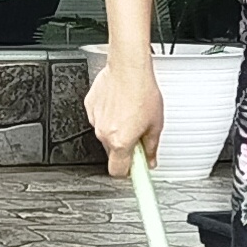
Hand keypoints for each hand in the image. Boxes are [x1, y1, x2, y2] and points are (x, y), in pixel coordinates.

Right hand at [82, 51, 163, 178]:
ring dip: (118, 130)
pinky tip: (121, 104)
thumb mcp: (156, 124)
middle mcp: (104, 134)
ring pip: (107, 135)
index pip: (119, 171)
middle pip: (114, 152)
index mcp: (120, 142)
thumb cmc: (142, 91)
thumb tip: (151, 159)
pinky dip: (110, 115)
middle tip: (139, 135)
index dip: (129, 174)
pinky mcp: (90, 107)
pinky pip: (100, 118)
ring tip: (132, 113)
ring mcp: (95, 120)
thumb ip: (151, 147)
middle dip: (126, 147)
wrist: (128, 67)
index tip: (135, 179)